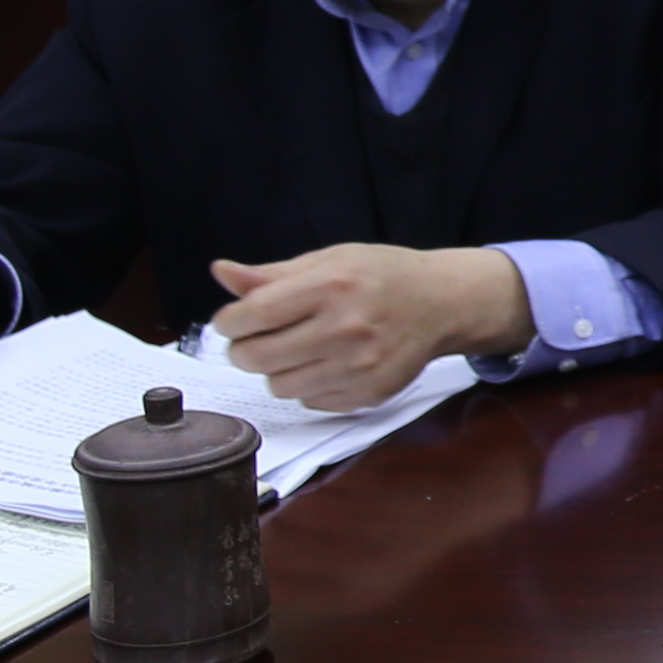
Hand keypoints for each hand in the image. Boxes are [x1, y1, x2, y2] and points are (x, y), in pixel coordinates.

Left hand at [205, 244, 527, 414]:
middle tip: (254, 339)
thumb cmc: (381, 276)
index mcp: (332, 285)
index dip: (230, 322)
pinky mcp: (369, 392)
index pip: (254, 314)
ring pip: (279, 385)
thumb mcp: (329, 260)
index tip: (231, 321)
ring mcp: (359, 365)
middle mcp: (346, 327)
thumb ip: (272, 274)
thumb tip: (221, 273)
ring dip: (276, 370)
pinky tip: (324, 364)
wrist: (442, 303)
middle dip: (244, 349)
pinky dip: (306, 385)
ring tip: (294, 350)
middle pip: (258, 356)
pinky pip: (309, 401)